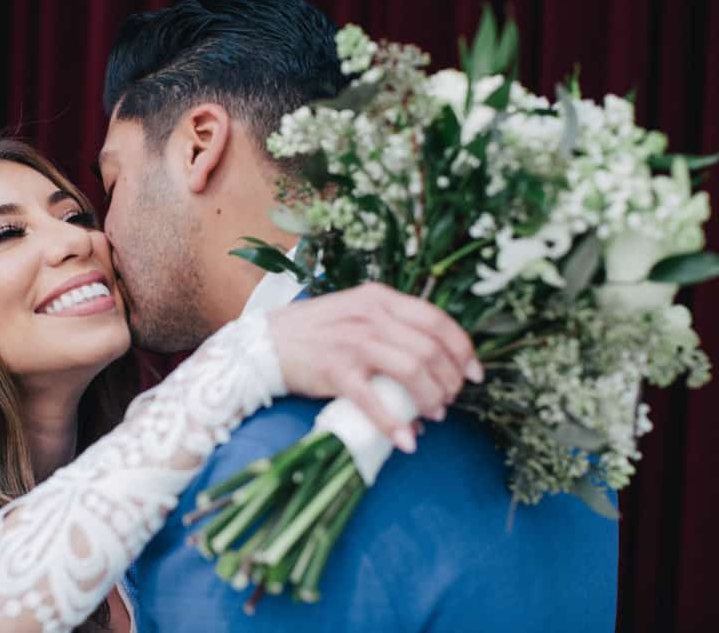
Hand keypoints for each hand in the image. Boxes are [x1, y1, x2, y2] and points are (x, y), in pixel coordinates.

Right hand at [267, 282, 482, 452]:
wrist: (263, 343)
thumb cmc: (313, 331)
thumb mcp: (355, 315)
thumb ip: (391, 333)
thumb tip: (427, 373)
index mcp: (379, 298)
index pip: (436, 320)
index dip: (462, 349)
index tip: (474, 374)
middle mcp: (370, 316)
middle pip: (430, 349)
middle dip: (449, 380)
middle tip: (449, 400)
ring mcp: (352, 342)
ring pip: (412, 370)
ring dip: (431, 398)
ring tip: (434, 415)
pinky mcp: (335, 370)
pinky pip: (373, 400)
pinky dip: (394, 423)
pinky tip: (406, 440)